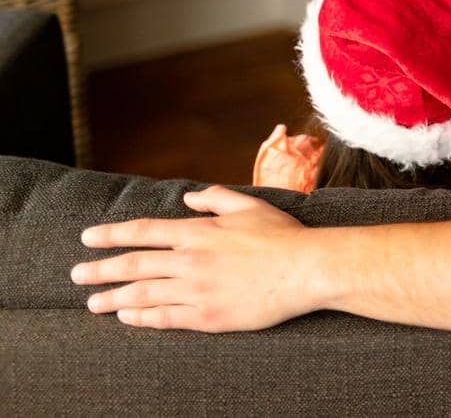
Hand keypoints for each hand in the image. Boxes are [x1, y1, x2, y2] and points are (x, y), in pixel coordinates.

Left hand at [72, 186, 318, 331]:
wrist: (306, 269)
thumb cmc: (282, 236)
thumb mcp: (249, 205)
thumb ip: (214, 198)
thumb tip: (187, 200)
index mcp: (199, 232)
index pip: (143, 232)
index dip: (112, 235)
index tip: (88, 239)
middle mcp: (191, 261)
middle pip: (134, 266)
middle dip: (100, 269)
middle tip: (76, 274)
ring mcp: (197, 291)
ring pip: (142, 295)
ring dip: (112, 298)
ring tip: (92, 302)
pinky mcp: (207, 316)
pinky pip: (164, 318)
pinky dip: (141, 318)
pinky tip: (127, 316)